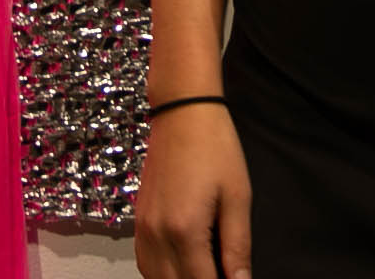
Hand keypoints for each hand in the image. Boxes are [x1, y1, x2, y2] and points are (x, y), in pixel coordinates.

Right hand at [133, 103, 253, 278]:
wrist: (182, 111)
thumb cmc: (215, 148)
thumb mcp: (237, 197)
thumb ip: (237, 246)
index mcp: (184, 230)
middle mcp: (157, 235)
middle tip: (223, 275)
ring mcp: (142, 229)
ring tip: (205, 271)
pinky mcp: (137, 221)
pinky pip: (144, 263)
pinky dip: (162, 274)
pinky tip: (182, 267)